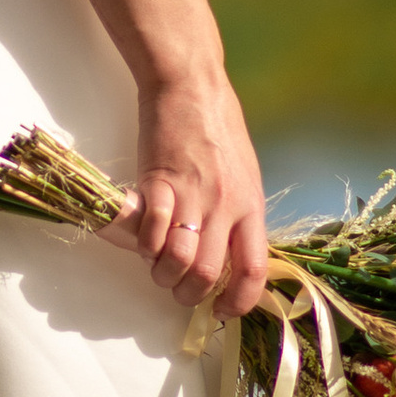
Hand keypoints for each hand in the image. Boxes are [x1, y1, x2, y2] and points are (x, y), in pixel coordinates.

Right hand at [110, 68, 268, 316]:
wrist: (190, 85)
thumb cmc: (218, 127)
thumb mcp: (244, 173)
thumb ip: (239, 212)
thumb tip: (228, 252)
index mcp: (252, 206)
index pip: (254, 270)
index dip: (238, 302)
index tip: (222, 311)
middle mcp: (226, 206)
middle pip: (209, 275)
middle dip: (188, 294)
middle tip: (177, 287)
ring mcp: (192, 195)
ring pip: (178, 260)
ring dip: (162, 273)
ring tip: (157, 266)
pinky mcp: (159, 182)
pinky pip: (151, 231)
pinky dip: (143, 244)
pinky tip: (142, 239)